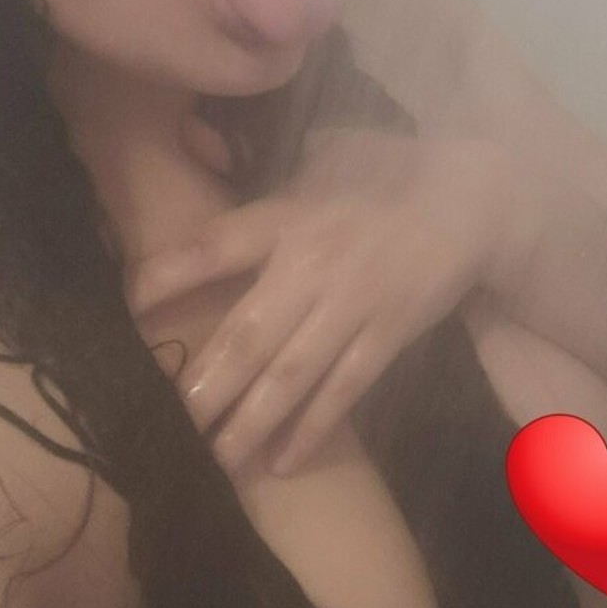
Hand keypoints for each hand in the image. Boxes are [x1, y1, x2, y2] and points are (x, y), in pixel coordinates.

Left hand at [126, 129, 541, 477]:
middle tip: (166, 423)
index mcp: (292, 215)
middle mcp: (315, 264)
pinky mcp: (390, 334)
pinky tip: (283, 462)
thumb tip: (204, 145)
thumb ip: (273, 167)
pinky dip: (315, 427)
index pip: (219, 244)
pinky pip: (346, 389)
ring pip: (293, 373)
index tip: (131, 303)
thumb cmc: (392, 171)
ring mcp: (355, 305)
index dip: (173, 273)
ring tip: (214, 460)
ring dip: (251, 420)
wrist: (475, 198)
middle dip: (207, 381)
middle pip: (250, 332)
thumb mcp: (328, 152)